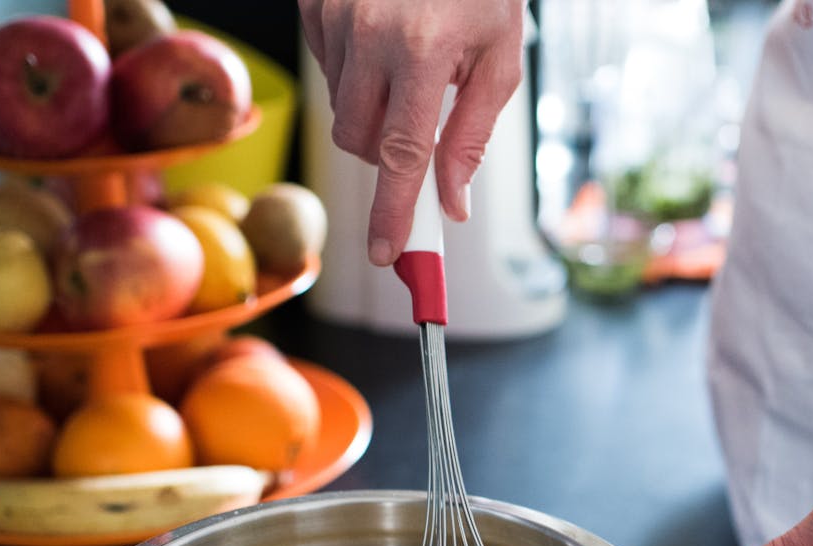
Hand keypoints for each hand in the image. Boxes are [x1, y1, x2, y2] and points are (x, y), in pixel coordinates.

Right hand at [298, 0, 525, 264]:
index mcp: (422, 50)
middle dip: (386, 156)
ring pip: (340, 109)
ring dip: (373, 111)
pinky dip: (354, 74)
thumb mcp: (499, 57)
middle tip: (417, 132)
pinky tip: (383, 43)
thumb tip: (451, 201)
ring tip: (409, 67)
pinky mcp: (313, 6)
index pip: (402, 155)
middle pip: (359, 142)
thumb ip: (473, 133)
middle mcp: (369, 34)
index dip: (393, 211)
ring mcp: (333, 17)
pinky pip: (325, 70)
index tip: (387, 254)